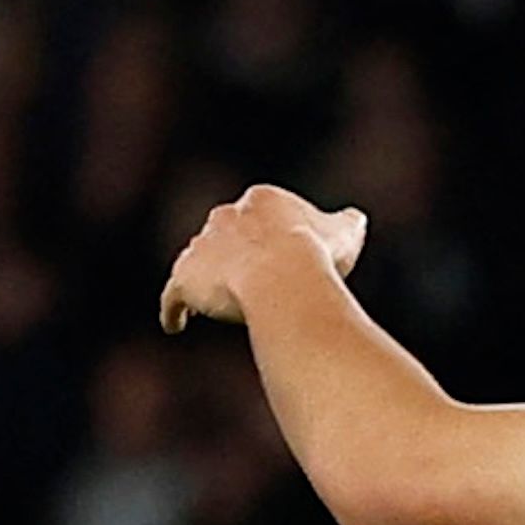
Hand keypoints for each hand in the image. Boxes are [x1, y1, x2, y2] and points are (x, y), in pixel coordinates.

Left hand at [159, 184, 366, 332]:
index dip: (268, 234)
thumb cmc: (317, 254)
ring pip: (197, 264)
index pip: (259, 213)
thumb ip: (345, 223)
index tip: (276, 252)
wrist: (283, 278)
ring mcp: (200, 248)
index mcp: (262, 201)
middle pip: (221, 234)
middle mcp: (224, 218)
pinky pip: (172, 298)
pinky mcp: (183, 279)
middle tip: (245, 276)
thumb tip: (352, 218)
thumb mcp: (345, 232)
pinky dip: (172, 310)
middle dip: (231, 252)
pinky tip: (173, 324)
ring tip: (213, 303)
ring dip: (204, 280)